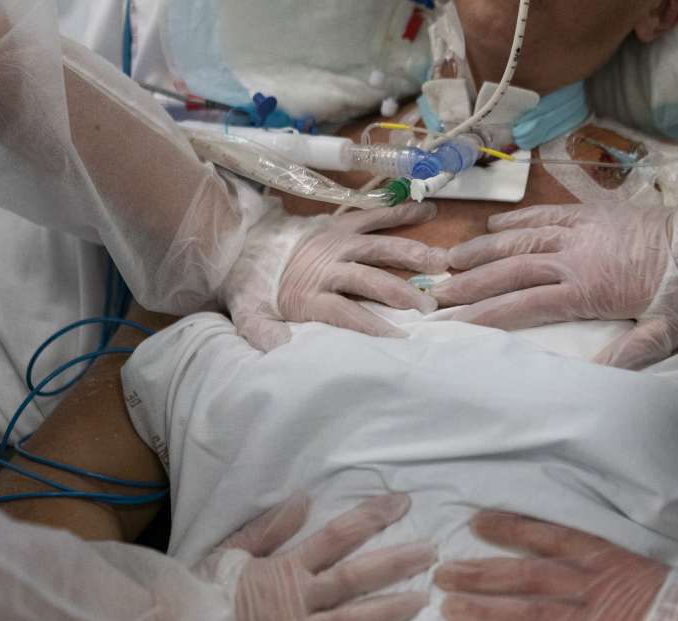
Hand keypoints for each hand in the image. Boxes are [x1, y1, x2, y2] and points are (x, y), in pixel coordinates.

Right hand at [198, 494, 435, 620]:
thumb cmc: (208, 588)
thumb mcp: (235, 548)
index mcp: (286, 567)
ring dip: (387, 611)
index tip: (402, 503)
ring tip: (421, 601)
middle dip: (395, 563)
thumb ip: (272, 526)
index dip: (371, 518)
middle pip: (353, 578)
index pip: (336, 536)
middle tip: (431, 553)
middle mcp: (297, 599)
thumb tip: (305, 497)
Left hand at [223, 203, 447, 350]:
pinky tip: (428, 213)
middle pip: (370, 279)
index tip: (399, 339)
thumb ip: (265, 334)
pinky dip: (400, 213)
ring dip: (411, 254)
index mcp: (308, 294)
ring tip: (441, 262)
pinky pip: (374, 216)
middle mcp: (327, 266)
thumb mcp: (249, 316)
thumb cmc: (251, 286)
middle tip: (430, 306)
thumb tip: (285, 351)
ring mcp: (336, 242)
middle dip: (402, 293)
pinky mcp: (340, 224)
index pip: (346, 314)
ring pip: (379, 247)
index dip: (373, 327)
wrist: (237, 240)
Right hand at [432, 204, 677, 369]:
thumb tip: (592, 379)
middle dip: (471, 283)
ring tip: (452, 260)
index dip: (486, 314)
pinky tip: (495, 227)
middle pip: (511, 269)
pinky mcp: (592, 212)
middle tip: (438, 293)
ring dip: (483, 250)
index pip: (524, 304)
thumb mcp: (668, 331)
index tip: (455, 321)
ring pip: (521, 238)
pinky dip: (517, 220)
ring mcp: (581, 230)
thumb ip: (630, 354)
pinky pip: (546, 214)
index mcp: (587, 289)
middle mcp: (575, 257)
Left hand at [434, 510, 675, 620]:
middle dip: (482, 571)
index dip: (512, 528)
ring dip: (487, 610)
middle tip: (443, 570)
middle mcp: (595, 586)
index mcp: (608, 557)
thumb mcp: (653, 564)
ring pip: (530, 614)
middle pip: (527, 575)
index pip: (551, 536)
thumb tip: (591, 548)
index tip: (477, 522)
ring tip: (448, 608)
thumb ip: (617, 559)